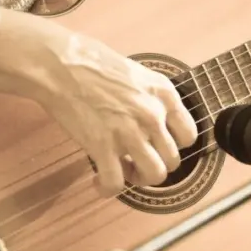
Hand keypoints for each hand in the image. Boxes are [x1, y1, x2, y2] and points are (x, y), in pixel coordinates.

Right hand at [38, 32, 197, 195]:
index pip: (189, 135)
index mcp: (164, 94)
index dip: (175, 145)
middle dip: (156, 164)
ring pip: (154, 175)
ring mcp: (130, 132)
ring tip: (124, 171)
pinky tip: (99, 181)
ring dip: (139, 178)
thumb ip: (151, 98)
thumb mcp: (138, 73)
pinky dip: (107, 188)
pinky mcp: (102, 146)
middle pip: (173, 160)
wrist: (60, 64)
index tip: (160, 146)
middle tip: (138, 160)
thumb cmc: (93, 63)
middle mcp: (153, 114)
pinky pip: (115, 183)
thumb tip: (156, 119)